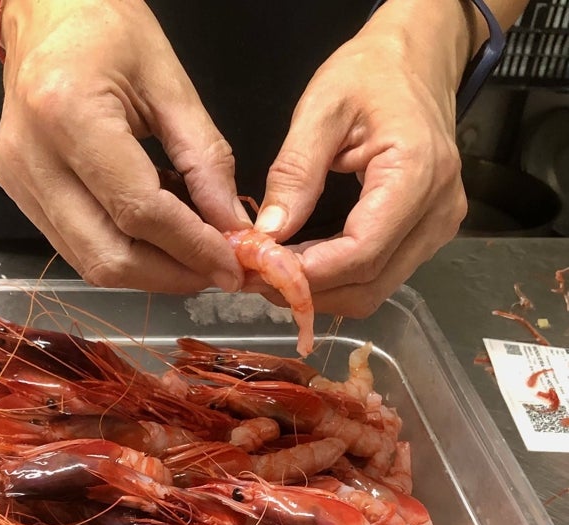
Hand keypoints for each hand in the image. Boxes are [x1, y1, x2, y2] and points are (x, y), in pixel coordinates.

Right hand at [0, 0, 248, 292]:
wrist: (42, 13)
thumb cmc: (108, 30)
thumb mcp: (171, 84)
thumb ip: (206, 160)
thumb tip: (232, 227)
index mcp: (69, 114)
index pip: (138, 211)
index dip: (191, 247)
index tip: (232, 266)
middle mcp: (32, 158)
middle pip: (108, 255)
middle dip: (170, 275)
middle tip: (216, 272)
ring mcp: (17, 181)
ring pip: (89, 263)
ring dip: (149, 273)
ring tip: (191, 258)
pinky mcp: (16, 193)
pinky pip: (76, 247)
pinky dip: (124, 255)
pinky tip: (156, 240)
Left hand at [250, 0, 473, 317]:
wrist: (417, 61)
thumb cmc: (370, 74)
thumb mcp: (321, 108)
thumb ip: (294, 173)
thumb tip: (267, 235)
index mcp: (416, 173)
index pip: (362, 252)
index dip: (309, 274)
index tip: (260, 271)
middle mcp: (438, 211)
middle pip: (369, 284)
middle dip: (309, 290)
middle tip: (258, 276)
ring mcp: (439, 227)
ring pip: (375, 290)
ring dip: (323, 291)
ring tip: (276, 272)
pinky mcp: (430, 234)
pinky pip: (382, 275)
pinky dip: (340, 280)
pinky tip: (306, 264)